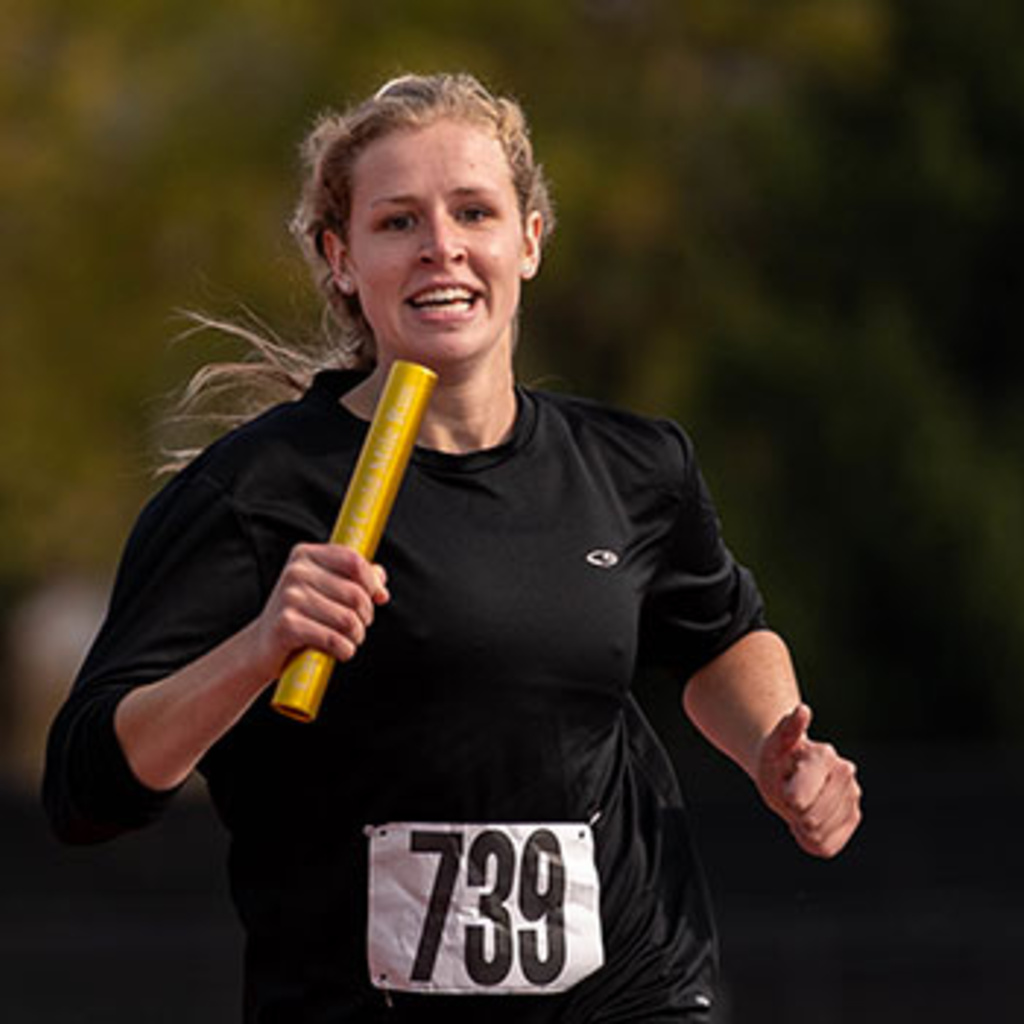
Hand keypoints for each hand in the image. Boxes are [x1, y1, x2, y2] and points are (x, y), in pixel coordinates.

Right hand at [248, 543, 389, 682]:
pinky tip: (341, 651)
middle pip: (356, 594)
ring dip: (356, 636)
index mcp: (306, 555)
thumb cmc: (303, 614)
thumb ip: (354, 577)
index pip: (354, 561)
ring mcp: (289, 597)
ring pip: (348, 620)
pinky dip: (345, 650)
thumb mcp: (326, 589)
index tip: (378, 598)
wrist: (263, 645)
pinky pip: (333, 639)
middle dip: (366, 616)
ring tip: (349, 640)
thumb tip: (381, 578)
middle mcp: (296, 572)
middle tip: (359, 626)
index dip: (372, 583)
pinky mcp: (286, 625)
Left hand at [755, 704, 861, 857]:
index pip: (799, 801)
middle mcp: (846, 773)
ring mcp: (853, 796)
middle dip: (793, 812)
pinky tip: (809, 818)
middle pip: (810, 820)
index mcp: (824, 755)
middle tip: (791, 793)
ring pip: (818, 835)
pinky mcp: (853, 816)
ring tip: (800, 802)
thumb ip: (786, 730)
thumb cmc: (776, 758)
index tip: (784, 783)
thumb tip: (802, 710)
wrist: (785, 768)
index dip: (786, 798)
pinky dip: (811, 839)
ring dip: (801, 825)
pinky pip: (827, 847)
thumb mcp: (771, 746)